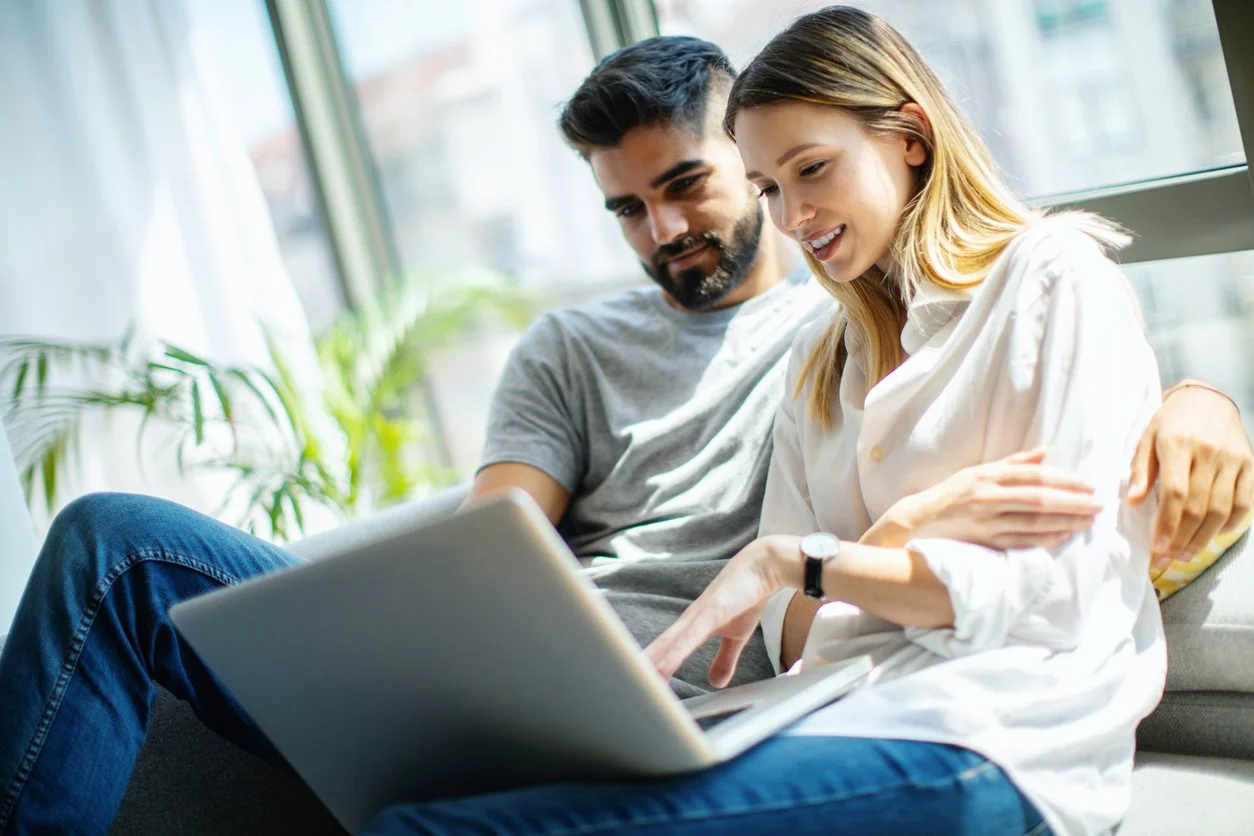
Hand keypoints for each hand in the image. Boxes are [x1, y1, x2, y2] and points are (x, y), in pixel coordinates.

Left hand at [645, 535, 799, 687]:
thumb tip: (715, 683)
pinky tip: (663, 667)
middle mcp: (689, 621)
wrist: (763, 566)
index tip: (637, 686)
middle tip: (624, 686)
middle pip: (659, 648)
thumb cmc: (747, 596)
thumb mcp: (737, 636)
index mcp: (692, 627)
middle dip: (642, 667)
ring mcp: (698, 615)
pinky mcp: (711, 611)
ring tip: (635, 680)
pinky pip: (689, 637)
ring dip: (651, 662)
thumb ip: (725, 659)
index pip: (665, 651)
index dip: (650, 667)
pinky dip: (675, 653)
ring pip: (668, 644)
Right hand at [862, 448, 1102, 550]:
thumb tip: (1046, 451)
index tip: (1089, 484)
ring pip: (1034, 521)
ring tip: (1090, 519)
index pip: (1034, 475)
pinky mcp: (984, 541)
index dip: (1064, 479)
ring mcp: (986, 521)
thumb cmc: (950, 494)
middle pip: (1039, 498)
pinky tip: (1065, 535)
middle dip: (1073, 501)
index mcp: (987, 475)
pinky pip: (1021, 541)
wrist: (916, 521)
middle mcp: (987, 496)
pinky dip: (1045, 538)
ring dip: (1066, 520)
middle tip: (1100, 503)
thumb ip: (1012, 463)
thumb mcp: (976, 471)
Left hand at [1130, 382, 1253, 567]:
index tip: (1157, 548)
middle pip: (1199, 507)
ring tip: (1187, 554)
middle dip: (1182, 538)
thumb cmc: (1170, 421)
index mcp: (1178, 444)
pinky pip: (1245, 502)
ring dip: (1204, 538)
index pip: (1175, 494)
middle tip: (1168, 558)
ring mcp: (1233, 459)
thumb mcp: (1146, 438)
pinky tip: (1216, 535)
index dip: (1167, 525)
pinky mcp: (1250, 464)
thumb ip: (1140, 470)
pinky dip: (1233, 523)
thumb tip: (1132, 502)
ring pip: (1222, 509)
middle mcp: (1209, 453)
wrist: (1207, 398)